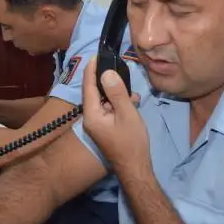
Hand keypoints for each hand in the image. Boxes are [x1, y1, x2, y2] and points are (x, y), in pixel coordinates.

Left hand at [82, 56, 148, 172]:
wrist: (135, 168)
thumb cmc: (131, 142)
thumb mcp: (127, 114)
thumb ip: (117, 93)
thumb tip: (107, 73)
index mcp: (91, 114)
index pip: (88, 86)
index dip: (92, 69)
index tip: (97, 55)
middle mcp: (90, 118)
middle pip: (94, 92)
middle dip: (104, 78)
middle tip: (115, 64)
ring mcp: (97, 124)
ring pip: (103, 100)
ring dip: (114, 91)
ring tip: (128, 83)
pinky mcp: (104, 128)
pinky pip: (108, 109)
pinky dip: (118, 102)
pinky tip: (132, 100)